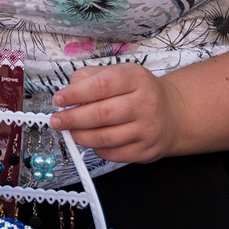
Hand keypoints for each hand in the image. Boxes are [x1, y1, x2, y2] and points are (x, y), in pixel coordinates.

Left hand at [48, 62, 179, 162]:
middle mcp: (145, 103)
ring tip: (70, 131)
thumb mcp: (117, 74)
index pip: (102, 85)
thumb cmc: (135, 92)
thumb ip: (89, 78)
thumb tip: (67, 96)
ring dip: (80, 136)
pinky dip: (95, 149)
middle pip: (102, 114)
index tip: (58, 100)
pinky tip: (91, 140)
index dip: (76, 94)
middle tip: (57, 121)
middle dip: (73, 119)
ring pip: (105, 138)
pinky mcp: (146, 151)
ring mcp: (147, 129)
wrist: (172, 114)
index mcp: (136, 78)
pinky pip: (112, 154)